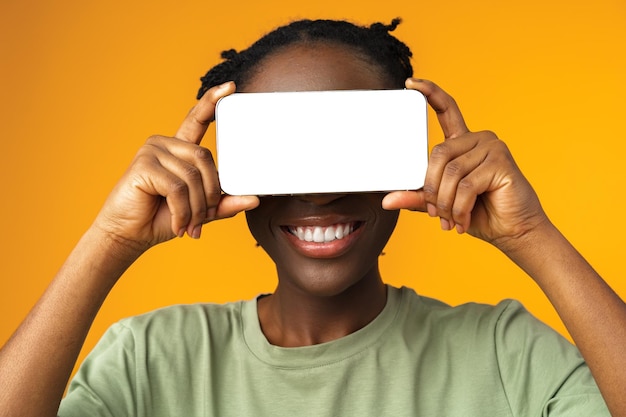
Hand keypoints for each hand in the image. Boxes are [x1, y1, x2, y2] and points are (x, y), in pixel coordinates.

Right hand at [92, 81, 258, 252]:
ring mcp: (151, 151)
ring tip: (190, 225)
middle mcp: (164, 144)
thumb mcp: (199, 211)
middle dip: (209, 194)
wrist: (129, 234)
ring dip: (196, 208)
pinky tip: (178, 225)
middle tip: (203, 219)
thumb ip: (223, 203)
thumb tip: (255, 199)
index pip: (197, 119)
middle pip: (205, 158)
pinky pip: (177, 187)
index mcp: (179, 149)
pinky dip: (182, 211)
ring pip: (192, 176)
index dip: (213, 101)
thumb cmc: (163, 218)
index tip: (231, 88)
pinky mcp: (143, 165)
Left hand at [383, 79, 547, 247]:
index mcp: (463, 144)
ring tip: (450, 219)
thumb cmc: (480, 214)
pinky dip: (460, 207)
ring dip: (446, 202)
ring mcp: (492, 147)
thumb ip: (417, 197)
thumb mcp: (442, 204)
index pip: (446, 110)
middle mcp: (479, 139)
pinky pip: (466, 185)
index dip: (429, 93)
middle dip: (432, 189)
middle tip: (436, 213)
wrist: (514, 230)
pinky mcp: (501, 161)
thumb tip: (387, 201)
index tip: (411, 83)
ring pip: (451, 172)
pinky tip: (463, 219)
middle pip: (438, 153)